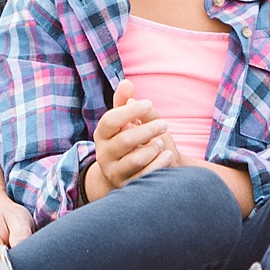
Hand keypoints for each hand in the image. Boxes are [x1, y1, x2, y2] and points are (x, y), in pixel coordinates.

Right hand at [85, 80, 179, 200]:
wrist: (127, 174)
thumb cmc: (129, 140)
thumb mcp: (125, 122)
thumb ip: (125, 103)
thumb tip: (126, 83)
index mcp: (102, 135)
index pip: (110, 121)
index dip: (129, 111)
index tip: (148, 103)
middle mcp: (104, 155)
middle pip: (124, 141)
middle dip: (147, 130)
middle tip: (164, 124)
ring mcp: (115, 172)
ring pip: (134, 161)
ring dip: (152, 149)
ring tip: (162, 142)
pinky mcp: (128, 187)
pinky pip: (145, 177)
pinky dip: (159, 164)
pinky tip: (168, 155)